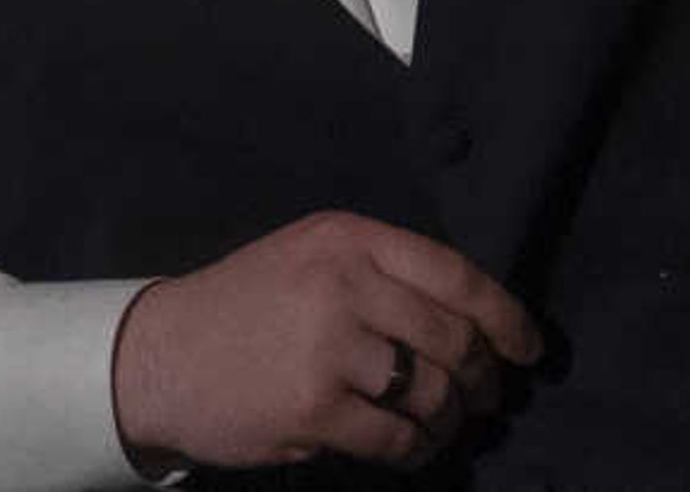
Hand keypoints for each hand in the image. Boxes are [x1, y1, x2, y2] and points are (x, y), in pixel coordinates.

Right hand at [112, 210, 546, 472]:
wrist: (160, 355)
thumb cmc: (245, 305)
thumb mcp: (311, 256)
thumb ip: (382, 272)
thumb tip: (472, 316)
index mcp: (349, 239)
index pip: (454, 274)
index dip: (505, 315)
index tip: (529, 346)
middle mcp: (343, 285)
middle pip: (452, 337)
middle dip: (483, 375)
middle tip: (491, 395)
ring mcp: (328, 349)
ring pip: (430, 391)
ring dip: (450, 418)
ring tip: (447, 425)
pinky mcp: (312, 409)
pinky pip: (395, 437)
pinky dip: (415, 449)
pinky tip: (412, 449)